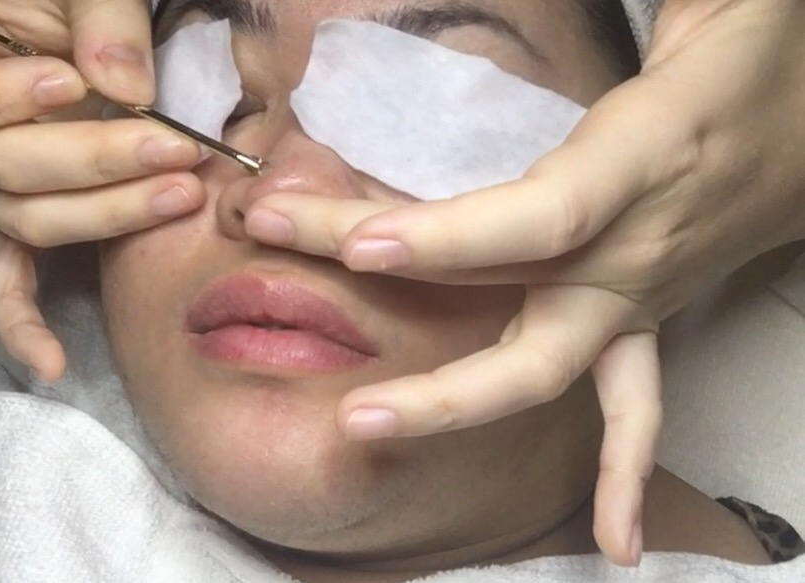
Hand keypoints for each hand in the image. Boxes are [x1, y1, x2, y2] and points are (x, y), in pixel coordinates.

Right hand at [0, 0, 205, 380]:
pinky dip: (26, 320)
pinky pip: (10, 274)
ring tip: (182, 193)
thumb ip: (98, 19)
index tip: (71, 83)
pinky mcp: (21, 212)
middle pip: (2, 173)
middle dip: (96, 164)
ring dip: (107, 214)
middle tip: (174, 149)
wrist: (65, 11)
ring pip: (28, 221)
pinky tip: (52, 365)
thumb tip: (126, 89)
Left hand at [241, 0, 804, 565]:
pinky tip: (617, 543)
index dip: (454, 240)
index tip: (361, 246)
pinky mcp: (643, 310)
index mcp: (645, 160)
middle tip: (342, 390)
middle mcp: (639, 243)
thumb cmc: (750, 48)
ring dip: (458, 404)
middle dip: (429, 353)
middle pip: (519, 311)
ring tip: (369, 428)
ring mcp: (642, 291)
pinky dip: (626, 471)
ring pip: (551, 368)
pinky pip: (636, 403)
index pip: (539, 220)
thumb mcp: (712, 2)